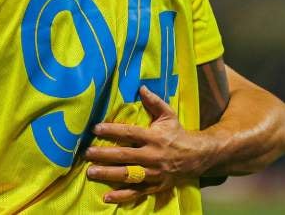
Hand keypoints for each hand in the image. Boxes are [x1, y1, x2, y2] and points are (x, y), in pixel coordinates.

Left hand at [84, 86, 216, 203]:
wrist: (197, 157)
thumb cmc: (177, 134)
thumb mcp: (169, 115)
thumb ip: (154, 102)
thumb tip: (141, 87)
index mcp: (154, 137)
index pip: (130, 133)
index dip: (112, 130)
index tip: (95, 129)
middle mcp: (152, 155)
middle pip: (125, 155)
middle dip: (104, 155)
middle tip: (86, 154)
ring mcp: (153, 173)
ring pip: (128, 174)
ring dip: (108, 175)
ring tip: (90, 172)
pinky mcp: (155, 185)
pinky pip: (137, 192)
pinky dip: (122, 196)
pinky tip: (107, 196)